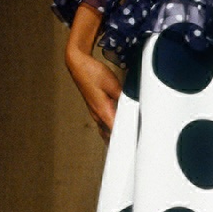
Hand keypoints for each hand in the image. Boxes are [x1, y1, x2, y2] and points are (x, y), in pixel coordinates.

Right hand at [66, 5, 122, 137]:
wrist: (78, 65)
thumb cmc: (92, 73)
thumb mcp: (113, 85)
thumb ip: (124, 98)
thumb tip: (134, 107)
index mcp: (102, 112)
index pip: (115, 133)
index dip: (125, 141)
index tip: (133, 145)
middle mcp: (97, 115)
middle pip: (110, 136)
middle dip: (120, 142)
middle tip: (132, 146)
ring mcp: (95, 112)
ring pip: (106, 131)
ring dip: (114, 137)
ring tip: (126, 140)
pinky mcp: (95, 108)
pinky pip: (104, 124)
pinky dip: (110, 129)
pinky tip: (116, 127)